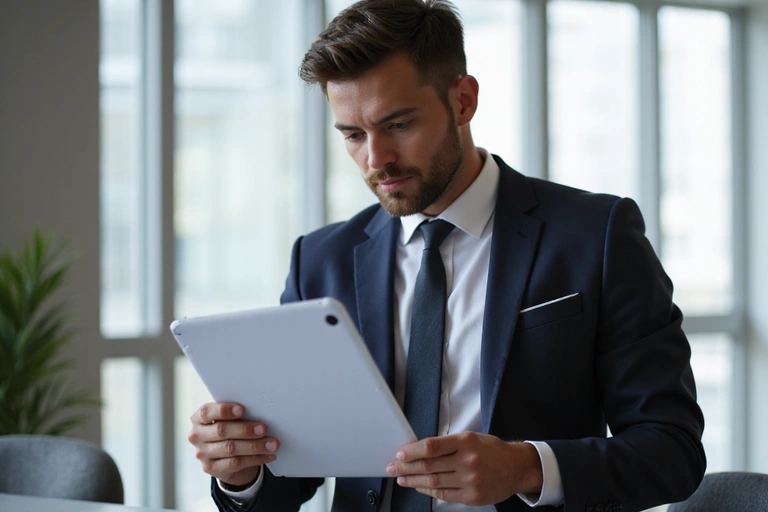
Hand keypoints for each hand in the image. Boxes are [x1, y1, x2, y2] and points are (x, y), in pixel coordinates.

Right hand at [188, 402, 279, 486]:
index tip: (242, 409)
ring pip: (231, 449)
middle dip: (245, 429)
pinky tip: (268, 455)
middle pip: (221, 431)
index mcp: (198, 418)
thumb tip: (260, 411)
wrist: (224, 456)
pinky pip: (236, 463)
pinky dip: (256, 458)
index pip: (206, 412)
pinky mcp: (211, 469)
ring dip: (255, 446)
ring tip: (272, 444)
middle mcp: (196, 436)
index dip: (224, 410)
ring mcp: (202, 454)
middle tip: (264, 428)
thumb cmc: (229, 429)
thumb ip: (237, 415)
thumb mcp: (228, 419)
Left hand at [386, 431, 542, 505]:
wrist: (516, 468)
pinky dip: (428, 491)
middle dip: (406, 467)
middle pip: (429, 465)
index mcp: (466, 441)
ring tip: (400, 478)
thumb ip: (447, 444)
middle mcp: (468, 460)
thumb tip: (419, 450)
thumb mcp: (471, 438)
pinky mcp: (472, 497)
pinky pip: (444, 495)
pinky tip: (418, 487)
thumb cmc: (491, 450)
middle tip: (392, 467)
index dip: (413, 451)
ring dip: (413, 480)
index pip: (432, 446)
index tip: (400, 454)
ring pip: (434, 481)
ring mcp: (470, 480)